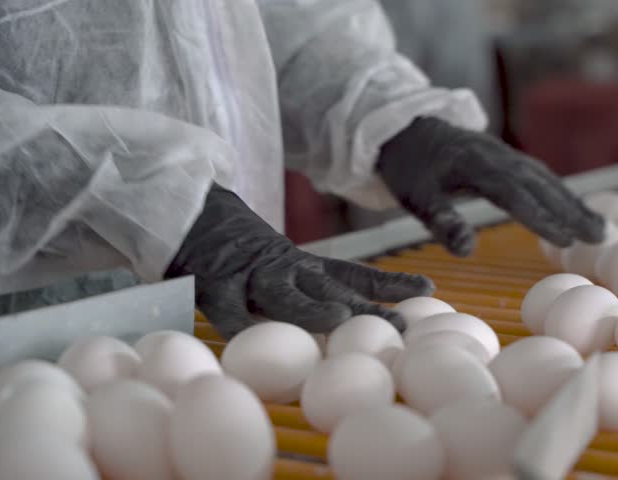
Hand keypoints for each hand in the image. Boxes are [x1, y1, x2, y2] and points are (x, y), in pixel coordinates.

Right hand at [166, 184, 433, 338]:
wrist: (188, 210)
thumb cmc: (238, 249)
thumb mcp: (282, 264)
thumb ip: (310, 287)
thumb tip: (352, 318)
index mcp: (303, 265)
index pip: (354, 274)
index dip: (390, 283)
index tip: (429, 289)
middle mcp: (284, 268)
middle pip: (331, 289)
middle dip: (367, 308)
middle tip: (401, 324)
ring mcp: (249, 274)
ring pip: (282, 294)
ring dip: (310, 307)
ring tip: (338, 319)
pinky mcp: (212, 283)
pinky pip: (226, 307)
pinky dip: (238, 324)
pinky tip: (251, 341)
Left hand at [377, 117, 604, 255]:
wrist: (402, 129)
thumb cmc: (408, 168)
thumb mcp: (415, 198)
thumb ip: (440, 221)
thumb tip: (466, 249)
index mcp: (475, 165)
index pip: (514, 194)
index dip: (541, 217)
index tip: (566, 239)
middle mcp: (497, 156)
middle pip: (540, 184)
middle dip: (571, 210)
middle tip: (599, 236)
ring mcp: (503, 153)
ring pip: (545, 177)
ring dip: (572, 201)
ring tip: (598, 226)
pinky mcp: (504, 156)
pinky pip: (539, 173)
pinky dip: (560, 190)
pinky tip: (573, 205)